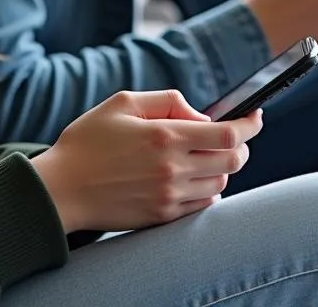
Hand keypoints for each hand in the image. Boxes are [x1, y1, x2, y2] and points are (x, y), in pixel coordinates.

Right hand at [30, 89, 261, 232]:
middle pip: (233, 161)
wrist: (61, 188)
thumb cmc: (89, 140)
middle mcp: (173, 169)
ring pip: (221, 184)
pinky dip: (208, 189)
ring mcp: (169, 197)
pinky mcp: (162, 217)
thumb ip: (167, 101)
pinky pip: (203, 205)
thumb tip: (199, 115)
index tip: (256, 116)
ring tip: (205, 154)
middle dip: (241, 146)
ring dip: (222, 167)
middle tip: (233, 134)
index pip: (228, 134)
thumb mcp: (124, 102)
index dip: (250, 124)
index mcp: (165, 136)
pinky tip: (193, 177)